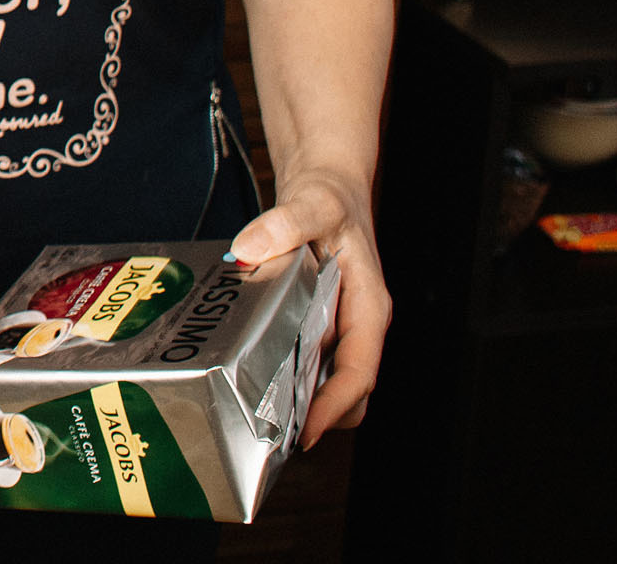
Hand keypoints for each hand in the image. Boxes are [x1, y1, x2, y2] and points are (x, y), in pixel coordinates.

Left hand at [229, 167, 387, 448]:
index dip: (334, 405)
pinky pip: (310, 362)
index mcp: (369, 306)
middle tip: (269, 430)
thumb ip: (285, 223)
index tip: (306, 431)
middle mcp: (358, 324)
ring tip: (257, 413)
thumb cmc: (331, 197)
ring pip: (329, 382)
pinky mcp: (320, 322)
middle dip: (317, 416)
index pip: (360, 371)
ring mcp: (340, 326)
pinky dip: (288, 376)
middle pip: (348, 391)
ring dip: (301, 401)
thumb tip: (247, 247)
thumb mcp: (312, 204)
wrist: (329, 185)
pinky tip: (251, 376)